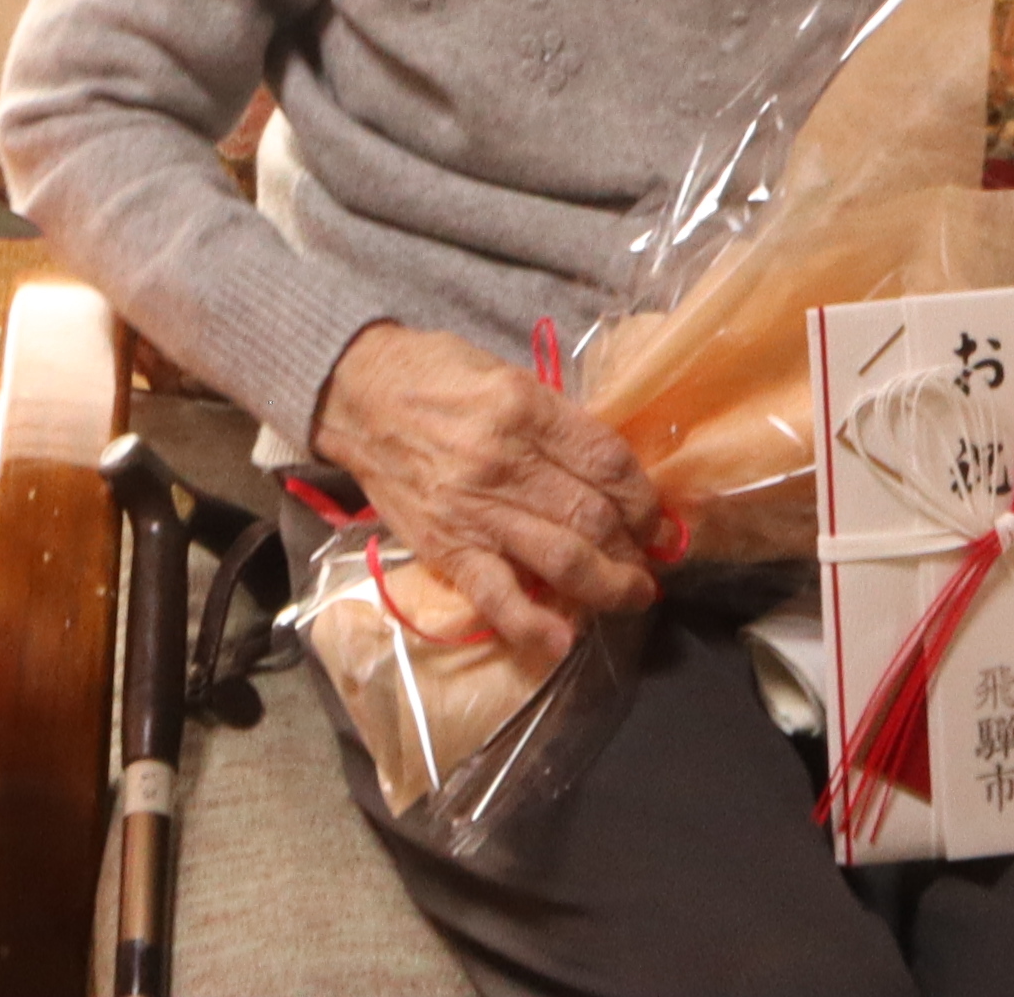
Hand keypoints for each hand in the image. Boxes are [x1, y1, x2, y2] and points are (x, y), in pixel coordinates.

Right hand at [305, 321, 662, 668]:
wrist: (356, 395)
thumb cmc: (436, 376)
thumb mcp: (506, 374)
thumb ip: (556, 422)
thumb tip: (610, 472)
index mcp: (525, 407)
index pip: (607, 463)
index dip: (645, 499)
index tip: (657, 517)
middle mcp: (505, 460)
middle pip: (594, 517)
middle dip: (637, 548)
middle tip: (652, 561)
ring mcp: (474, 509)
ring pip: (562, 560)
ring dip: (610, 586)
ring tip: (632, 595)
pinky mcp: (446, 546)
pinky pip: (496, 595)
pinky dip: (533, 623)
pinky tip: (564, 639)